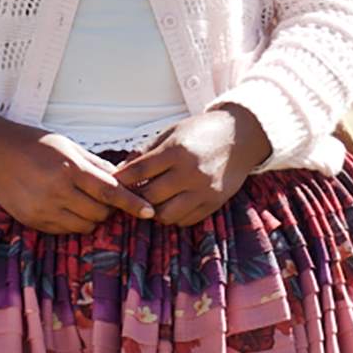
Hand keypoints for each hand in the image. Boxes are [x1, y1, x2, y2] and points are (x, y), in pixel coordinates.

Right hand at [0, 106, 155, 234]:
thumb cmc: (35, 145)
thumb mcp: (69, 146)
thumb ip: (96, 165)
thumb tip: (123, 178)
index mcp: (69, 169)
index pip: (110, 192)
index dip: (132, 204)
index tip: (150, 212)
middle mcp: (57, 191)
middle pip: (99, 213)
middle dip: (109, 208)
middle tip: (105, 198)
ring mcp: (43, 209)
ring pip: (84, 225)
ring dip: (92, 217)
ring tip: (83, 201)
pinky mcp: (33, 221)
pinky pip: (64, 230)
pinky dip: (73, 222)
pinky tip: (65, 206)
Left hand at [114, 105, 266, 228]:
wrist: (241, 137)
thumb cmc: (202, 132)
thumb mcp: (172, 133)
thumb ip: (146, 152)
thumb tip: (120, 172)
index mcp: (177, 151)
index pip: (139, 171)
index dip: (121, 180)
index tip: (112, 183)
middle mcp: (191, 173)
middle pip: (149, 197)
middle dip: (134, 198)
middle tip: (128, 196)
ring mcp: (204, 190)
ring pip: (165, 215)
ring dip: (153, 211)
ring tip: (150, 202)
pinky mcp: (214, 203)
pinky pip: (185, 220)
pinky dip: (172, 216)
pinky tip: (169, 204)